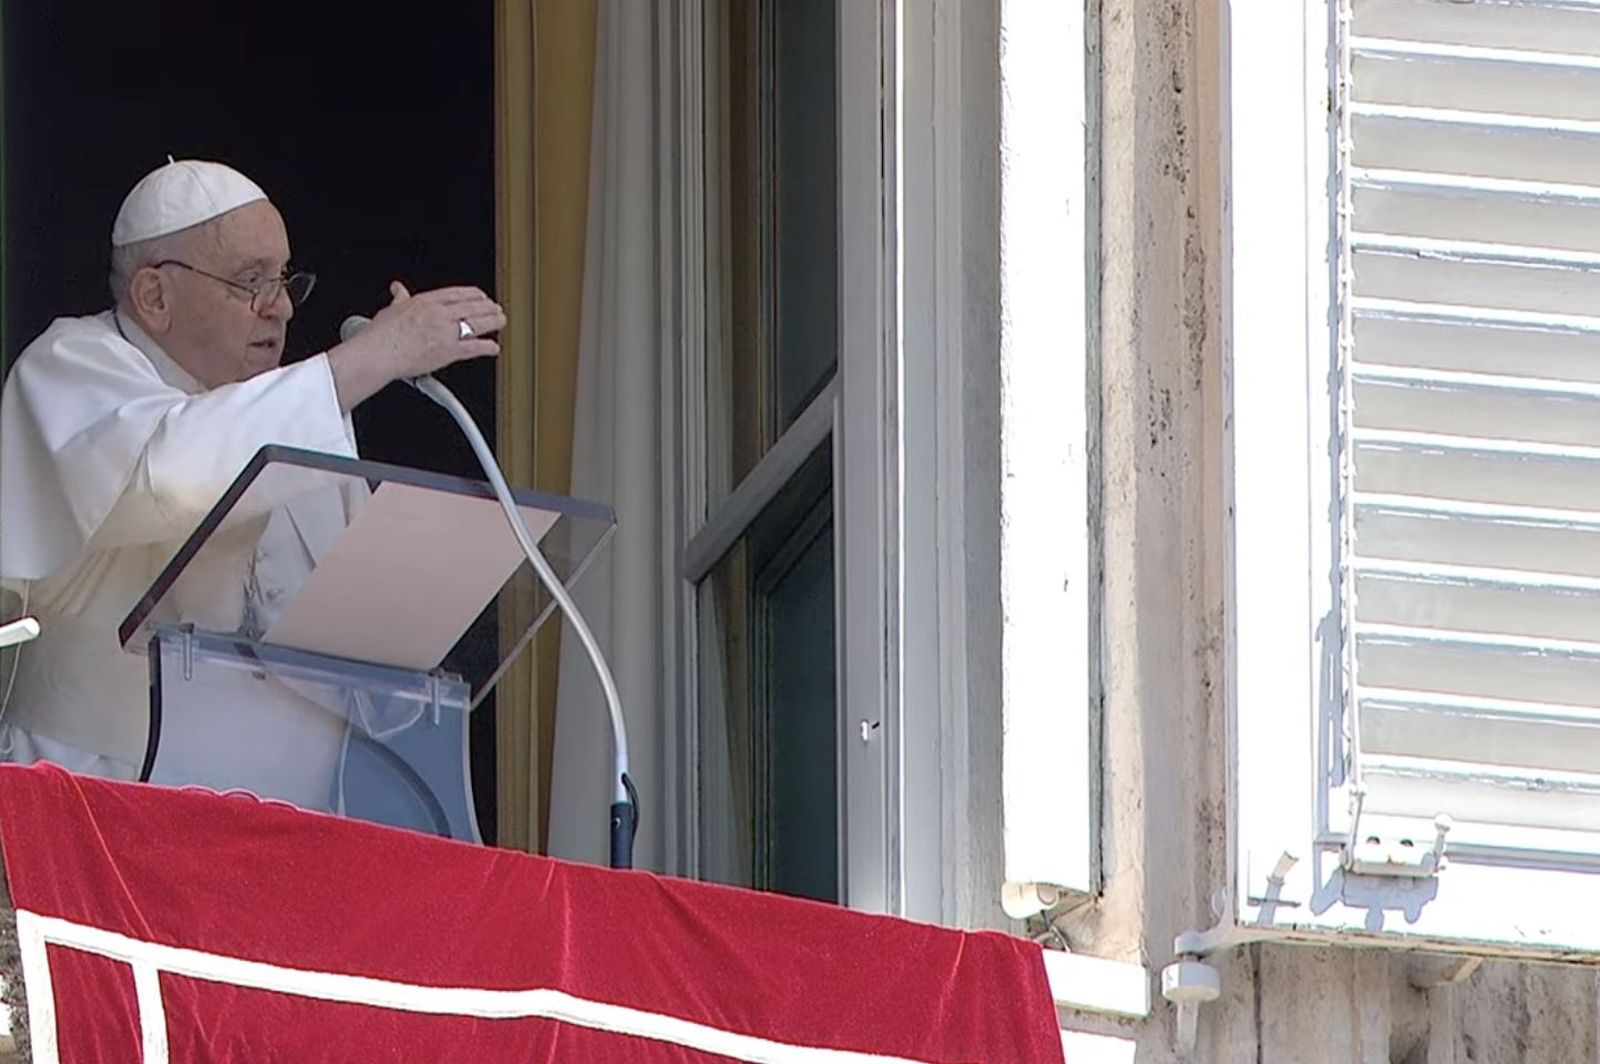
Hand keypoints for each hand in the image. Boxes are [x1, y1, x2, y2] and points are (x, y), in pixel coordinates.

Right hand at [326, 281, 506, 408]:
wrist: (378, 354)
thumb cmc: (381, 335)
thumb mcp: (391, 309)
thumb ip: (400, 299)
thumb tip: (398, 289)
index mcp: (426, 302)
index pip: (457, 293)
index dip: (473, 294)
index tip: (480, 296)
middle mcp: (439, 315)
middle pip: (471, 307)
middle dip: (487, 307)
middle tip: (496, 309)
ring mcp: (446, 333)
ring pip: (477, 324)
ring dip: (493, 322)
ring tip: (501, 321)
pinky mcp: (449, 352)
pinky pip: (474, 348)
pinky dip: (487, 347)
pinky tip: (494, 347)